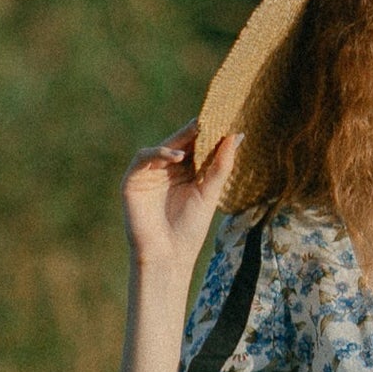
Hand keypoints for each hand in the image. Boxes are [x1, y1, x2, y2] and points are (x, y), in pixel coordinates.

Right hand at [121, 118, 241, 278]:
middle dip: (196, 129)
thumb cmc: (190, 229)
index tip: (227, 117)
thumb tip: (239, 135)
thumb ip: (222, 165)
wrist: (167, 255)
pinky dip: (160, 153)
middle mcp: (168, 169)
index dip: (210, 133)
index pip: (198, 146)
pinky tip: (178, 156)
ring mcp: (149, 173)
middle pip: (181, 142)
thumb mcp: (209, 193)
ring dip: (180, 138)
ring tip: (200, 131)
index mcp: (187, 172)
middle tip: (213, 116)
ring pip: (164, 146)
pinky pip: (144, 157)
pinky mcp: (133, 179)